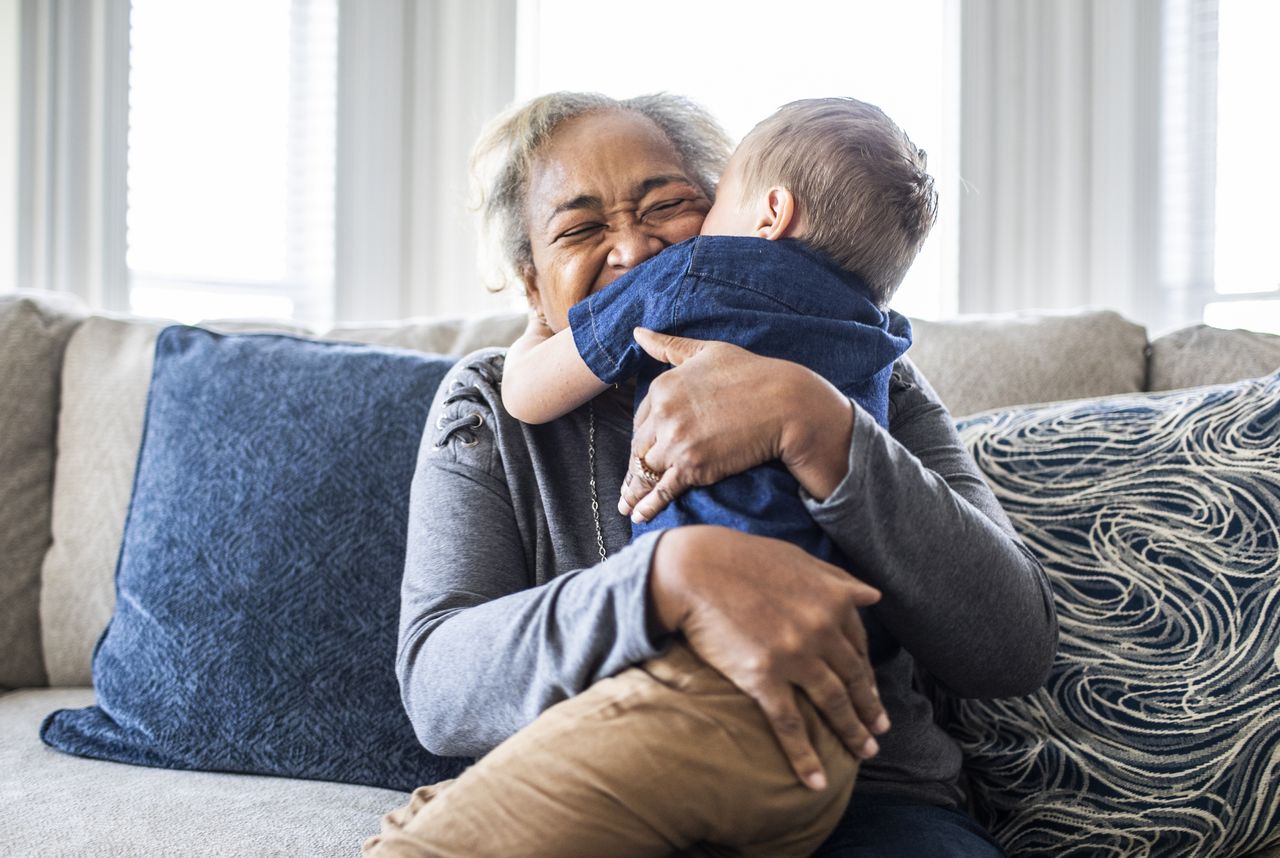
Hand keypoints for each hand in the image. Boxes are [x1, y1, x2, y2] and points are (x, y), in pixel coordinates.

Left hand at [621, 328, 854, 521]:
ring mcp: (677, 442)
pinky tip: (637, 516)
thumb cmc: (752, 374)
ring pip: (645, 471)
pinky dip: (647, 506)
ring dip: (633, 491)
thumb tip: (637, 332)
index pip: (641, 420)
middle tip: (626, 487)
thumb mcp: (707, 352)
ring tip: (625, 505)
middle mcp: (664, 415)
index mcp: (662, 387)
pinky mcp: (693, 467)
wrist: (785, 403)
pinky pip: (662, 490)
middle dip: (633, 468)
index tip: (640, 452)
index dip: (642, 438)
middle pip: (639, 448)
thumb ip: (668, 346)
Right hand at [650, 526, 890, 790]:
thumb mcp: (799, 559)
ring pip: (833, 703)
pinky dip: (805, 756)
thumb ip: (837, 579)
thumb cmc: (743, 558)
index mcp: (834, 601)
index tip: (871, 692)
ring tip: (864, 751)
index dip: (868, 674)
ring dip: (852, 732)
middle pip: (854, 678)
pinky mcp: (764, 678)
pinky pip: (790, 724)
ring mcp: (795, 656)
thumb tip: (873, 595)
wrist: (694, 568)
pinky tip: (815, 780)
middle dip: (869, 708)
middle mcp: (822, 629)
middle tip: (879, 730)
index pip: (859, 646)